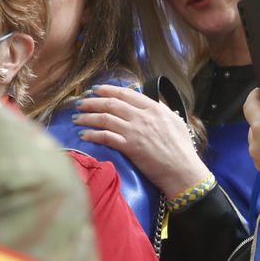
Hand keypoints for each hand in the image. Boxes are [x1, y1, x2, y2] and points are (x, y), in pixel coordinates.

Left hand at [75, 85, 209, 198]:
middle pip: (111, 104)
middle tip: (80, 103)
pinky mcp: (129, 147)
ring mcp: (135, 131)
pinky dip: (92, 134)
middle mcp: (143, 117)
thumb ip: (161, 110)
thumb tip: (151, 103)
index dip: (108, 90)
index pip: (127, 94)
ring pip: (105, 119)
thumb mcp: (176, 122)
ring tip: (77, 118)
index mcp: (155, 108)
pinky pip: (105, 137)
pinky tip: (83, 135)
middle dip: (92, 102)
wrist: (182, 170)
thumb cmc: (182, 149)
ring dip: (88, 117)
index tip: (96, 90)